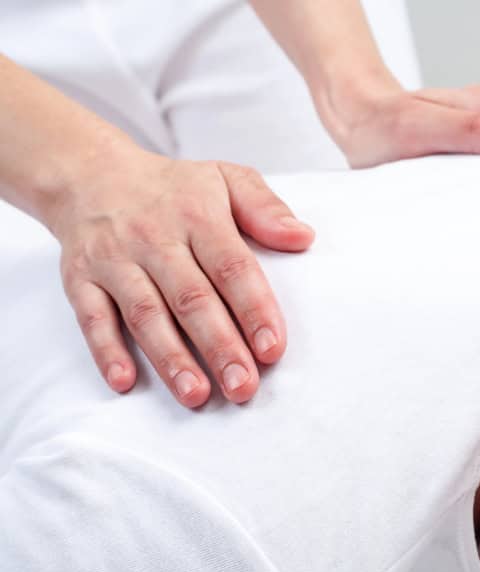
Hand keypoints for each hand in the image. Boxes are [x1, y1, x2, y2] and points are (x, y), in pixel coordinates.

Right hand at [43, 147, 313, 406]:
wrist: (91, 173)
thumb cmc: (174, 188)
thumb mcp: (227, 179)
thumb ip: (265, 208)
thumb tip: (303, 237)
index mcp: (198, 216)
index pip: (231, 267)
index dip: (253, 309)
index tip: (272, 348)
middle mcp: (154, 238)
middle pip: (191, 299)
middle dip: (219, 346)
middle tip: (242, 386)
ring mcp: (114, 260)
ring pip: (145, 314)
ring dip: (170, 358)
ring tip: (197, 395)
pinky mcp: (80, 278)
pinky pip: (92, 317)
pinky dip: (106, 350)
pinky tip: (125, 381)